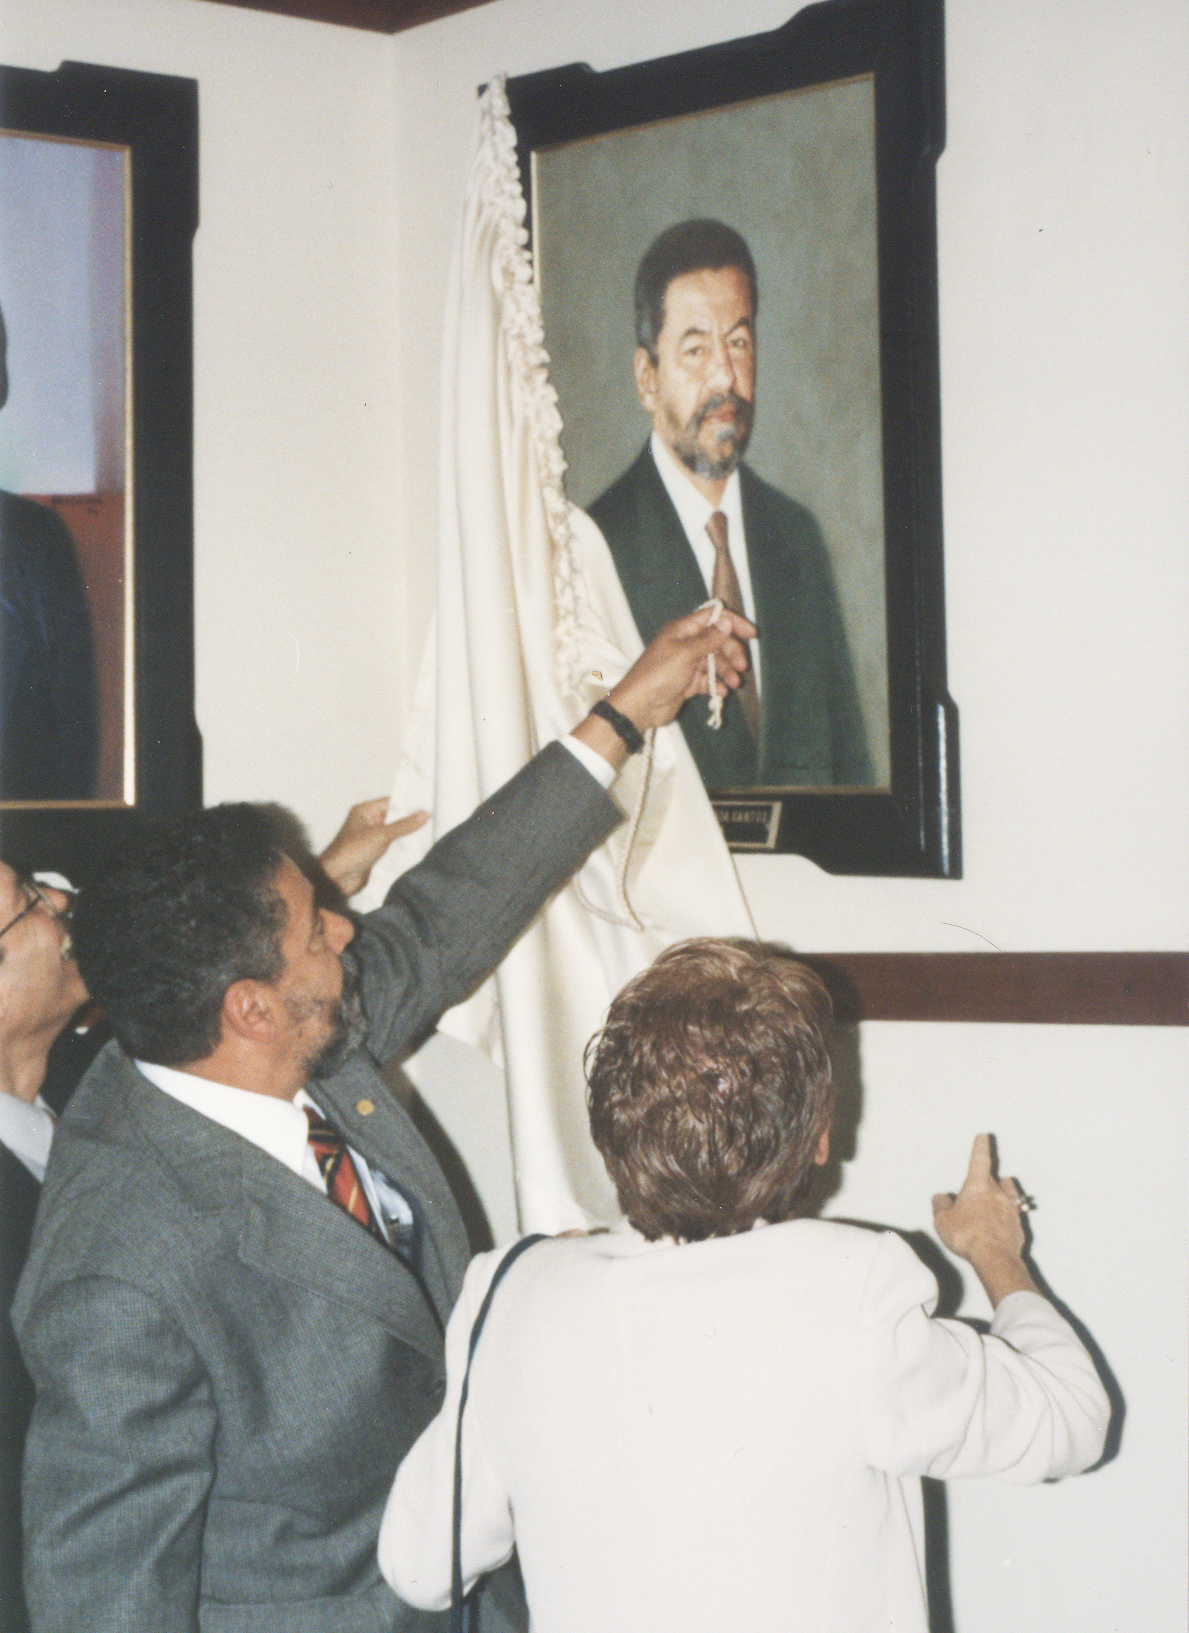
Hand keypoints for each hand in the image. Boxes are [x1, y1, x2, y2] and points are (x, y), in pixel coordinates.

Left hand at [318, 801, 428, 897]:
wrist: (337, 879)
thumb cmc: (350, 853)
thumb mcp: (380, 835)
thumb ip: (403, 825)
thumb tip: (422, 815)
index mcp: (366, 811)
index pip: (392, 802)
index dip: (410, 804)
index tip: (428, 805)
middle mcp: (370, 823)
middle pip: (396, 819)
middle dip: (412, 822)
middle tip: (433, 821)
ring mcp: (374, 839)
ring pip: (397, 834)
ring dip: (409, 837)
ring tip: (430, 834)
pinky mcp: (377, 854)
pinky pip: (395, 848)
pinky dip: (405, 849)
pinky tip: (420, 849)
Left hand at [571, 606, 756, 770]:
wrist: (640, 706)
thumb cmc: (658, 674)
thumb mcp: (685, 653)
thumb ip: (708, 639)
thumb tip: (726, 622)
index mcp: (682, 630)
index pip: (713, 618)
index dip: (733, 623)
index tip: (751, 634)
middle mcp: (686, 644)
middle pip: (718, 642)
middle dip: (732, 653)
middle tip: (742, 667)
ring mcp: (688, 664)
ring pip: (715, 662)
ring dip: (727, 672)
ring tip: (734, 684)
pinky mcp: (688, 683)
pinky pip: (708, 680)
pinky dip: (717, 684)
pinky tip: (721, 692)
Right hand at [932, 1134, 1038, 1306]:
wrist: (995, 1258)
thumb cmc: (967, 1235)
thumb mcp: (943, 1221)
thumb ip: (941, 1206)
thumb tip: (940, 1197)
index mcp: (978, 1187)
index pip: (979, 1160)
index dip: (980, 1147)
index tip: (983, 1137)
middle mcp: (997, 1194)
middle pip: (995, 1178)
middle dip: (988, 1179)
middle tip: (980, 1185)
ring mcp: (1011, 1210)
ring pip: (1009, 1193)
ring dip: (1003, 1192)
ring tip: (999, 1196)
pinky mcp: (1019, 1226)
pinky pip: (1014, 1214)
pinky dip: (1007, 1215)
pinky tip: (1002, 1224)